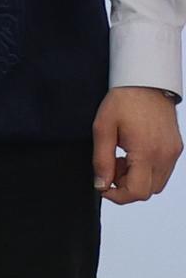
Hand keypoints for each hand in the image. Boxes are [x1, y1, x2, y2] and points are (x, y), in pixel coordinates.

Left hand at [94, 88, 181, 204]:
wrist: (146, 82)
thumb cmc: (124, 100)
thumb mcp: (103, 128)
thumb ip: (101, 160)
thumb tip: (101, 184)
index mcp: (147, 152)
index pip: (137, 192)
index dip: (117, 195)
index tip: (103, 185)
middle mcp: (165, 156)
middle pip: (147, 191)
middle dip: (126, 186)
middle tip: (112, 165)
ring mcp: (173, 153)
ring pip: (156, 183)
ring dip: (137, 178)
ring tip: (122, 157)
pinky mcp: (176, 149)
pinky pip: (163, 171)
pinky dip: (147, 170)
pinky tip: (134, 152)